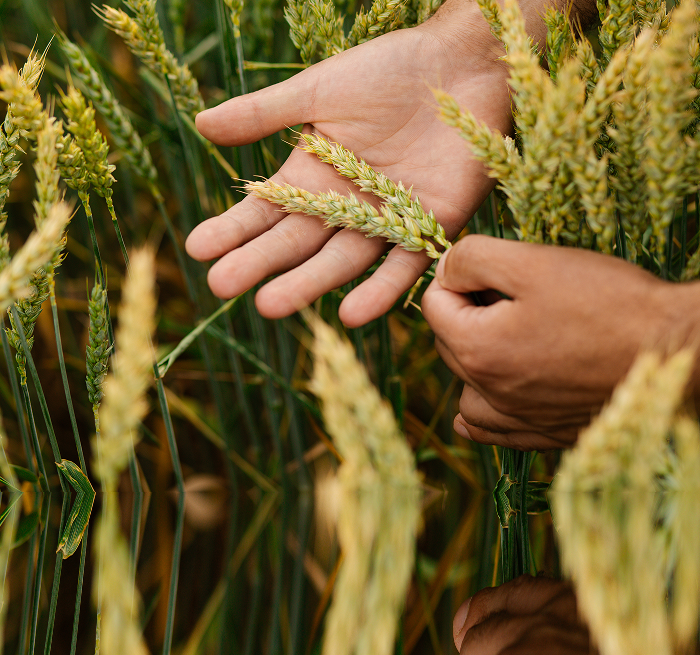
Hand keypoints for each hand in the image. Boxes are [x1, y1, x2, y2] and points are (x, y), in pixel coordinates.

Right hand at [186, 9, 511, 325]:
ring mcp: (385, 221)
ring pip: (340, 261)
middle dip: (259, 263)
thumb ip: (265, 113)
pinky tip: (350, 315)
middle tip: (223, 286)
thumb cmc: (390, 68)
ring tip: (270, 305)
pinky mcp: (430, 227)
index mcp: (314, 175)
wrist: (462, 63)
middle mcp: (345, 206)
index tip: (197, 249)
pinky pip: (401, 265)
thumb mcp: (319, 90)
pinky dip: (379, 291)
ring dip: (307, 284)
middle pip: (296, 242)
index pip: (265, 210)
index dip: (233, 229)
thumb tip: (201, 125)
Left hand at [421, 236, 696, 449]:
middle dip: (467, 313)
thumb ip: (474, 258)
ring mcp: (516, 418)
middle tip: (513, 295)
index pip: (434, 304)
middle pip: (448, 344)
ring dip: (472, 362)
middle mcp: (488, 392)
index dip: (460, 277)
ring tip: (507, 338)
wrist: (674, 354)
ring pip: (465, 390)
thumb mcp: (535, 262)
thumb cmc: (608, 304)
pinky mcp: (543, 433)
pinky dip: (485, 411)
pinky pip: (491, 430)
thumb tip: (444, 270)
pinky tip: (497, 394)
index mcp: (477, 349)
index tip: (498, 271)